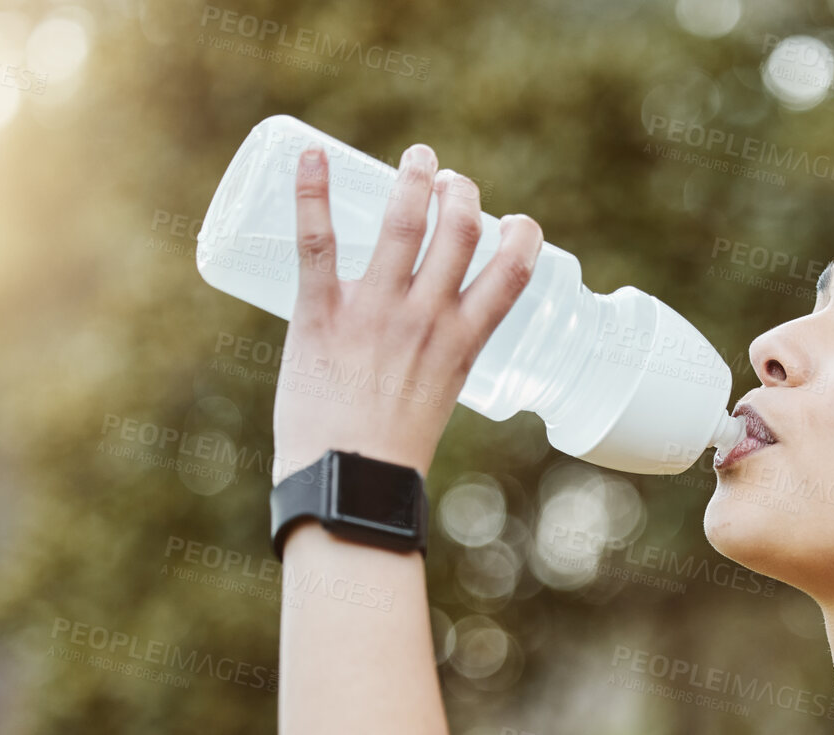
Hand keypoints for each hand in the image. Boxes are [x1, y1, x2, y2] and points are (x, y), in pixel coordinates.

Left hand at [272, 142, 542, 481]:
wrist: (347, 481)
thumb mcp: (437, 399)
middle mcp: (426, 317)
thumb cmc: (390, 455)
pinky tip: (311, 154)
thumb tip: (419, 342)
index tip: (516, 222)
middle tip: (451, 182)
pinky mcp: (322, 311)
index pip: (513, 272)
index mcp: (463, 342)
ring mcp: (375, 310)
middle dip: (462, 193)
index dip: (522, 235)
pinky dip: (313, 190)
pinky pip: (318, 240)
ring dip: (415, 178)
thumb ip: (434, 359)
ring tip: (418, 159)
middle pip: (460, 230)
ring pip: (404, 221)